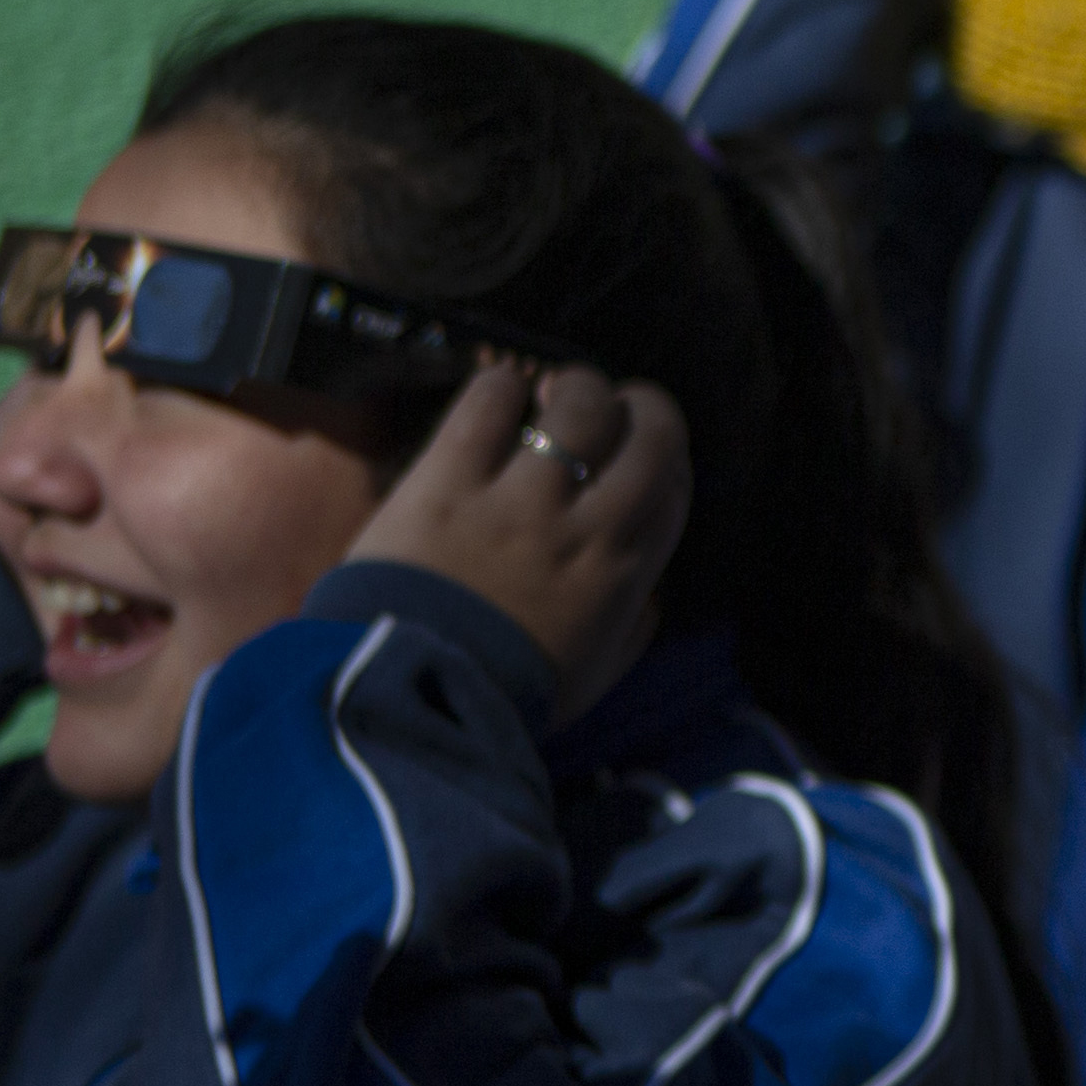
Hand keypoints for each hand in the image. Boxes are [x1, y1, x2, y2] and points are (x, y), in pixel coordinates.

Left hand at [345, 364, 689, 728]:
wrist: (411, 699)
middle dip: (643, 406)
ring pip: (578, 405)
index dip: (666, 457)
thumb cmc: (508, 695)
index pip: (674, 486)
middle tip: (615, 405)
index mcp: (623, 572)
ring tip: (552, 392)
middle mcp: (586, 524)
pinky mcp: (447, 479)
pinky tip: (498, 398)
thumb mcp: (597, 675)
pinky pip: (490, 402)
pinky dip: (502, 387)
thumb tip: (649, 591)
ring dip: (576, 387)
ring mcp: (517, 498)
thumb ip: (631, 626)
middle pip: (651, 432)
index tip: (639, 455)